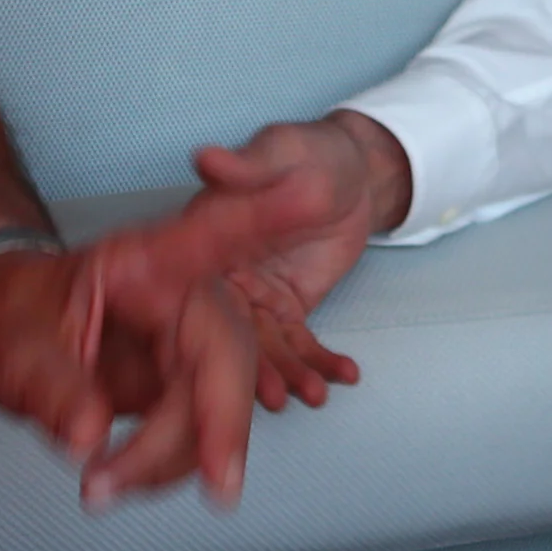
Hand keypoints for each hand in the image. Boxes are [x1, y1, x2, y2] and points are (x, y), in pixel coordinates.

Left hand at [0, 236, 260, 509]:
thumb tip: (88, 435)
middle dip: (227, 420)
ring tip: (103, 486)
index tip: (313, 192)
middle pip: (228, 350)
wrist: (7, 331)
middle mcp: (179, 297)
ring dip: (178, 458)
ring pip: (217, 400)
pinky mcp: (182, 382)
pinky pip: (196, 429)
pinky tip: (121, 478)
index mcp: (146, 263)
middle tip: (217, 482)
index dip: (265, 215)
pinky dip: (167, 465)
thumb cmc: (14, 314)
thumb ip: (51, 386)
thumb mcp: (14, 343)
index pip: (213, 236)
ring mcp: (185, 342)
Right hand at [183, 110, 411, 411]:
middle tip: (273, 396)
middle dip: (251, 367)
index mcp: (206, 238)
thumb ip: (245, 167)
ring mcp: (256, 297)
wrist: (354, 173)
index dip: (207, 325)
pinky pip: (299, 343)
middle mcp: (223, 275)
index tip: (221, 356)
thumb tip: (208, 158)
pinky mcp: (288, 308)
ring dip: (289, 374)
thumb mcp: (280, 154)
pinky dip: (321, 363)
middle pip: (229, 331)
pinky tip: (344, 375)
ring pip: (264, 346)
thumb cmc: (308, 153)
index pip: (197, 289)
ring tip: (313, 394)